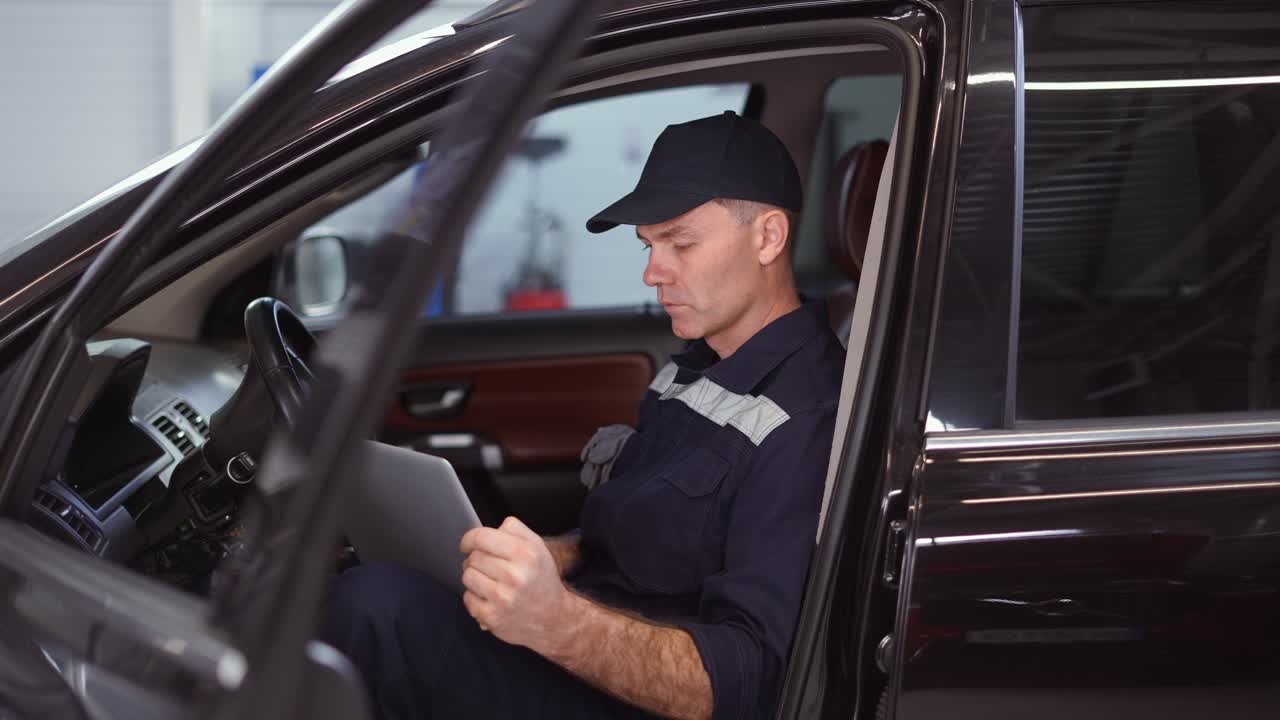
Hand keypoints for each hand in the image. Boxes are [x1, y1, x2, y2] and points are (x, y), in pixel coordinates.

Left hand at [459, 516, 573, 652]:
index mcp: (525, 554)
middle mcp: (514, 575)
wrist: (553, 618)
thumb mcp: (537, 547)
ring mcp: (502, 598)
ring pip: (467, 576)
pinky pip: (467, 598)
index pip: (481, 537)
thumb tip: (490, 529)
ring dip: (475, 578)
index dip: (469, 539)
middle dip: (477, 560)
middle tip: (491, 568)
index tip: (467, 544)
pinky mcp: (491, 616)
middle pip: (473, 557)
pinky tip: (490, 599)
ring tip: (491, 583)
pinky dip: (475, 597)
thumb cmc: (541, 580)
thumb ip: (514, 529)